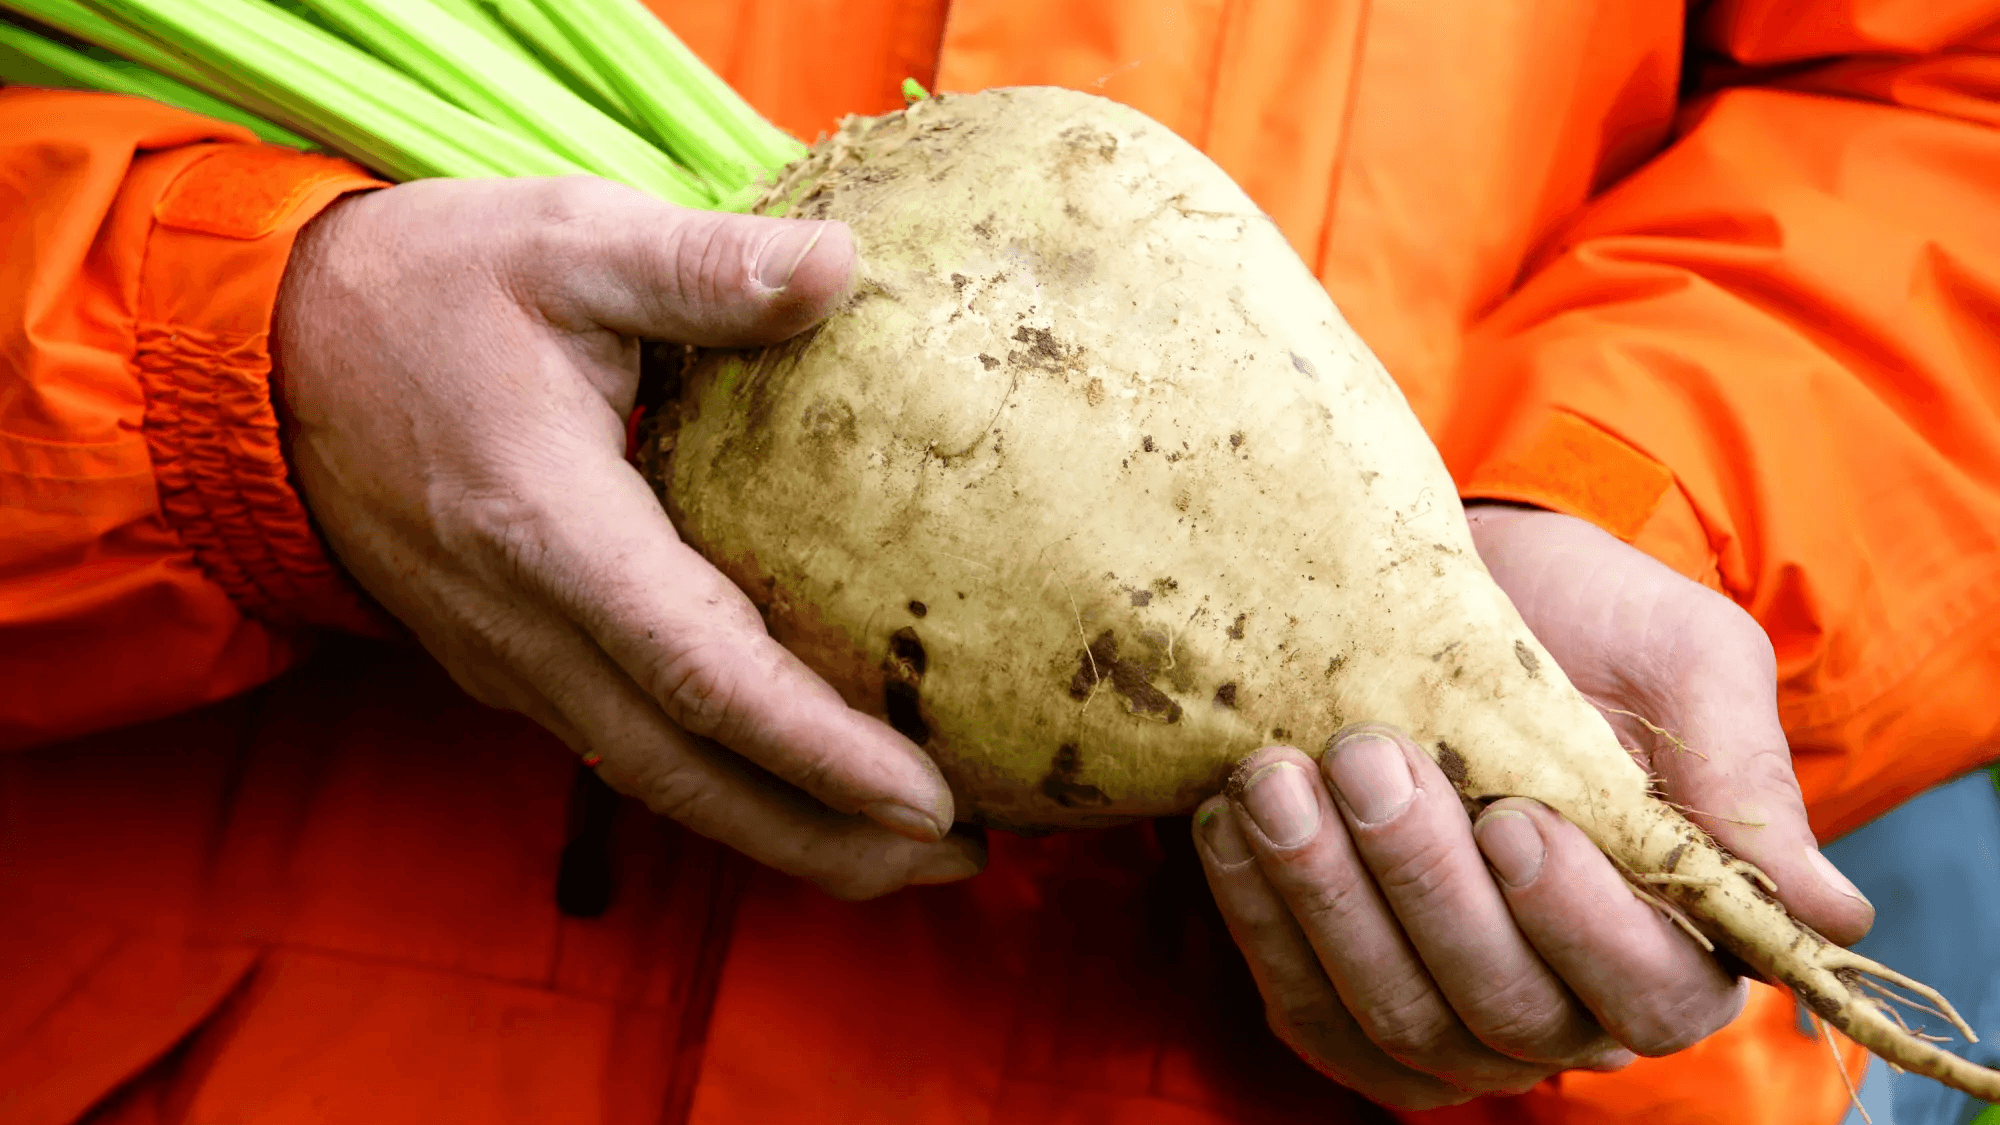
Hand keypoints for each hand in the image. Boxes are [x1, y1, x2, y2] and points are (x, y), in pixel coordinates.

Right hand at [272, 176, 982, 899]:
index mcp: (546, 527)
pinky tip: (801, 790)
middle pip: (685, 774)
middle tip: (957, 856)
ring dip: (781, 834)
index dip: (816, 750)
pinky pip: (624, 750)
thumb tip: (844, 269)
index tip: (926, 801)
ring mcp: (506, 658)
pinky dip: (721, 789)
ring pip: (655, 782)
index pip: (701, 673)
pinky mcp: (506, 662)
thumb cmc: (425, 285)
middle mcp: (521, 624)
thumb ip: (702, 265)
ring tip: (908, 855)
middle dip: (823, 837)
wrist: (268, 353)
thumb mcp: (566, 239)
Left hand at [1191, 505, 1873, 1107]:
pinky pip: (1303, 1006)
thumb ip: (1744, 779)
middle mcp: (1565, 1001)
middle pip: (1504, 1013)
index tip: (1516, 816)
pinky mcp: (1345, 989)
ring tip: (1277, 782)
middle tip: (1369, 761)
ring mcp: (1447, 1007)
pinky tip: (1236, 822)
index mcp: (1674, 938)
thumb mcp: (1688, 665)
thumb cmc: (1592, 626)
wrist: (1470, 588)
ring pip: (1393, 1022)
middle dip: (1425, 890)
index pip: (1648, 989)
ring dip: (1326, 904)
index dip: (1579, 923)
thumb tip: (1830, 915)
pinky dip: (1261, 923)